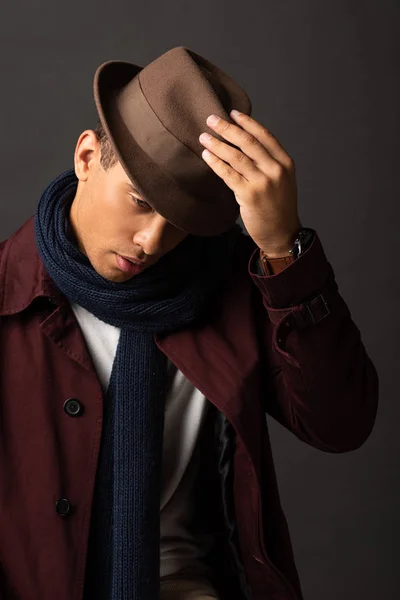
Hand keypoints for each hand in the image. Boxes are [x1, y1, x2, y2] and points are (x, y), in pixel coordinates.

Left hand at [199, 110, 301, 256]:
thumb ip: (267, 163)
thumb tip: (242, 144)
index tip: (232, 113)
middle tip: (211, 119)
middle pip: (248, 142)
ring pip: (236, 156)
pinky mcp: (249, 195)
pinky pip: (229, 174)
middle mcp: (275, 169)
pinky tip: (206, 155)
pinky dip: (216, 163)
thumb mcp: (281, 180)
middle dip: (227, 128)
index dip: (247, 122)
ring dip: (217, 144)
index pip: (264, 135)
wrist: (282, 234)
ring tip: (204, 137)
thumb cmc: (278, 208)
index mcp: (285, 162)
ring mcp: (263, 182)